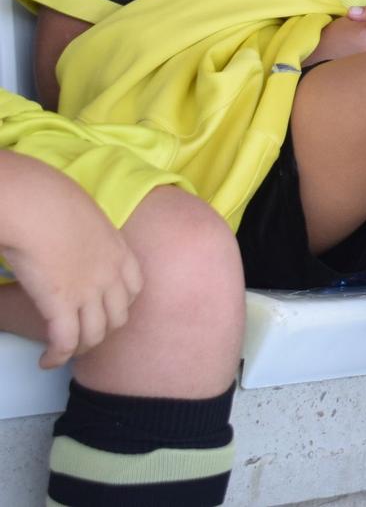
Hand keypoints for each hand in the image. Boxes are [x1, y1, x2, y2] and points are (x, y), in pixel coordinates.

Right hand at [2, 161, 143, 367]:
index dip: (122, 304)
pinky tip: (46, 362)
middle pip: (118, 316)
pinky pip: (65, 341)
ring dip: (81, 348)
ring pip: (94, 334)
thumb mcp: (84, 214)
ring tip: (65, 352)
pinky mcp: (61, 304)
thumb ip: (85, 233)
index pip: (135, 288)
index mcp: (119, 249)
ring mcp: (88, 291)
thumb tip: (70, 237)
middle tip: (84, 336)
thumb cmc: (52, 198)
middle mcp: (110, 274)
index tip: (106, 310)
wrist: (36, 204)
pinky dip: (57, 357)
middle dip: (103, 330)